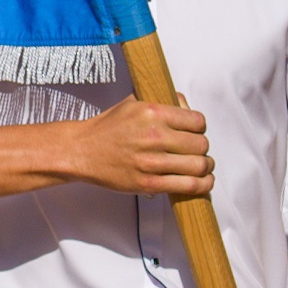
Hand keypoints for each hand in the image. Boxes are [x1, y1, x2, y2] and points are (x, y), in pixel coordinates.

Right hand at [68, 96, 212, 198]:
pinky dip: (202, 185)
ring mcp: (152, 162)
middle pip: (201, 144)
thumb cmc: (106, 129)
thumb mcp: (132, 104)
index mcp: (152, 113)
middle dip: (203, 148)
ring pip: (198, 166)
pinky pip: (187, 186)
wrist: (82, 151)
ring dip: (206, 167)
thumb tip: (185, 104)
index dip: (200, 128)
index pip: (197, 121)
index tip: (197, 132)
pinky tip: (203, 182)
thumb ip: (161, 102)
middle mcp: (154, 136)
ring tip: (204, 167)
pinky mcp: (149, 184)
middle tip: (199, 151)